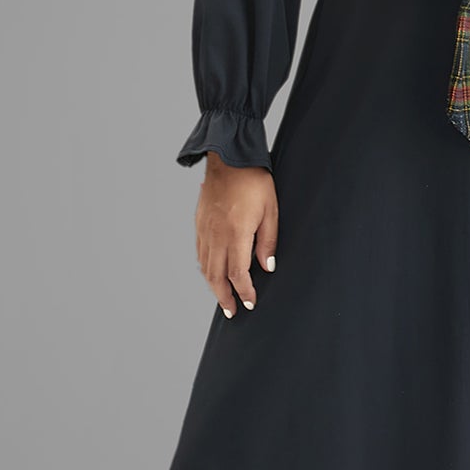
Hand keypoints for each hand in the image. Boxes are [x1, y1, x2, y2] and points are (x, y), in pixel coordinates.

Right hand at [197, 154, 277, 314]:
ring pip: (205, 266)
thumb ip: (268, 241)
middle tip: (232, 312)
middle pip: (216, 276)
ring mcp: (205, 229)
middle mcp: (216, 235)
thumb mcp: (270, 210)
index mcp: (235, 233)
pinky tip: (211, 273)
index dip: (244, 291)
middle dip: (224, 297)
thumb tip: (266, 266)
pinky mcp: (199, 222)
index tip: (250, 303)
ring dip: (213, 286)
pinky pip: (200, 252)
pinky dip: (205, 268)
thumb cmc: (254, 181)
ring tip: (222, 298)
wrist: (229, 157)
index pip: (238, 273)